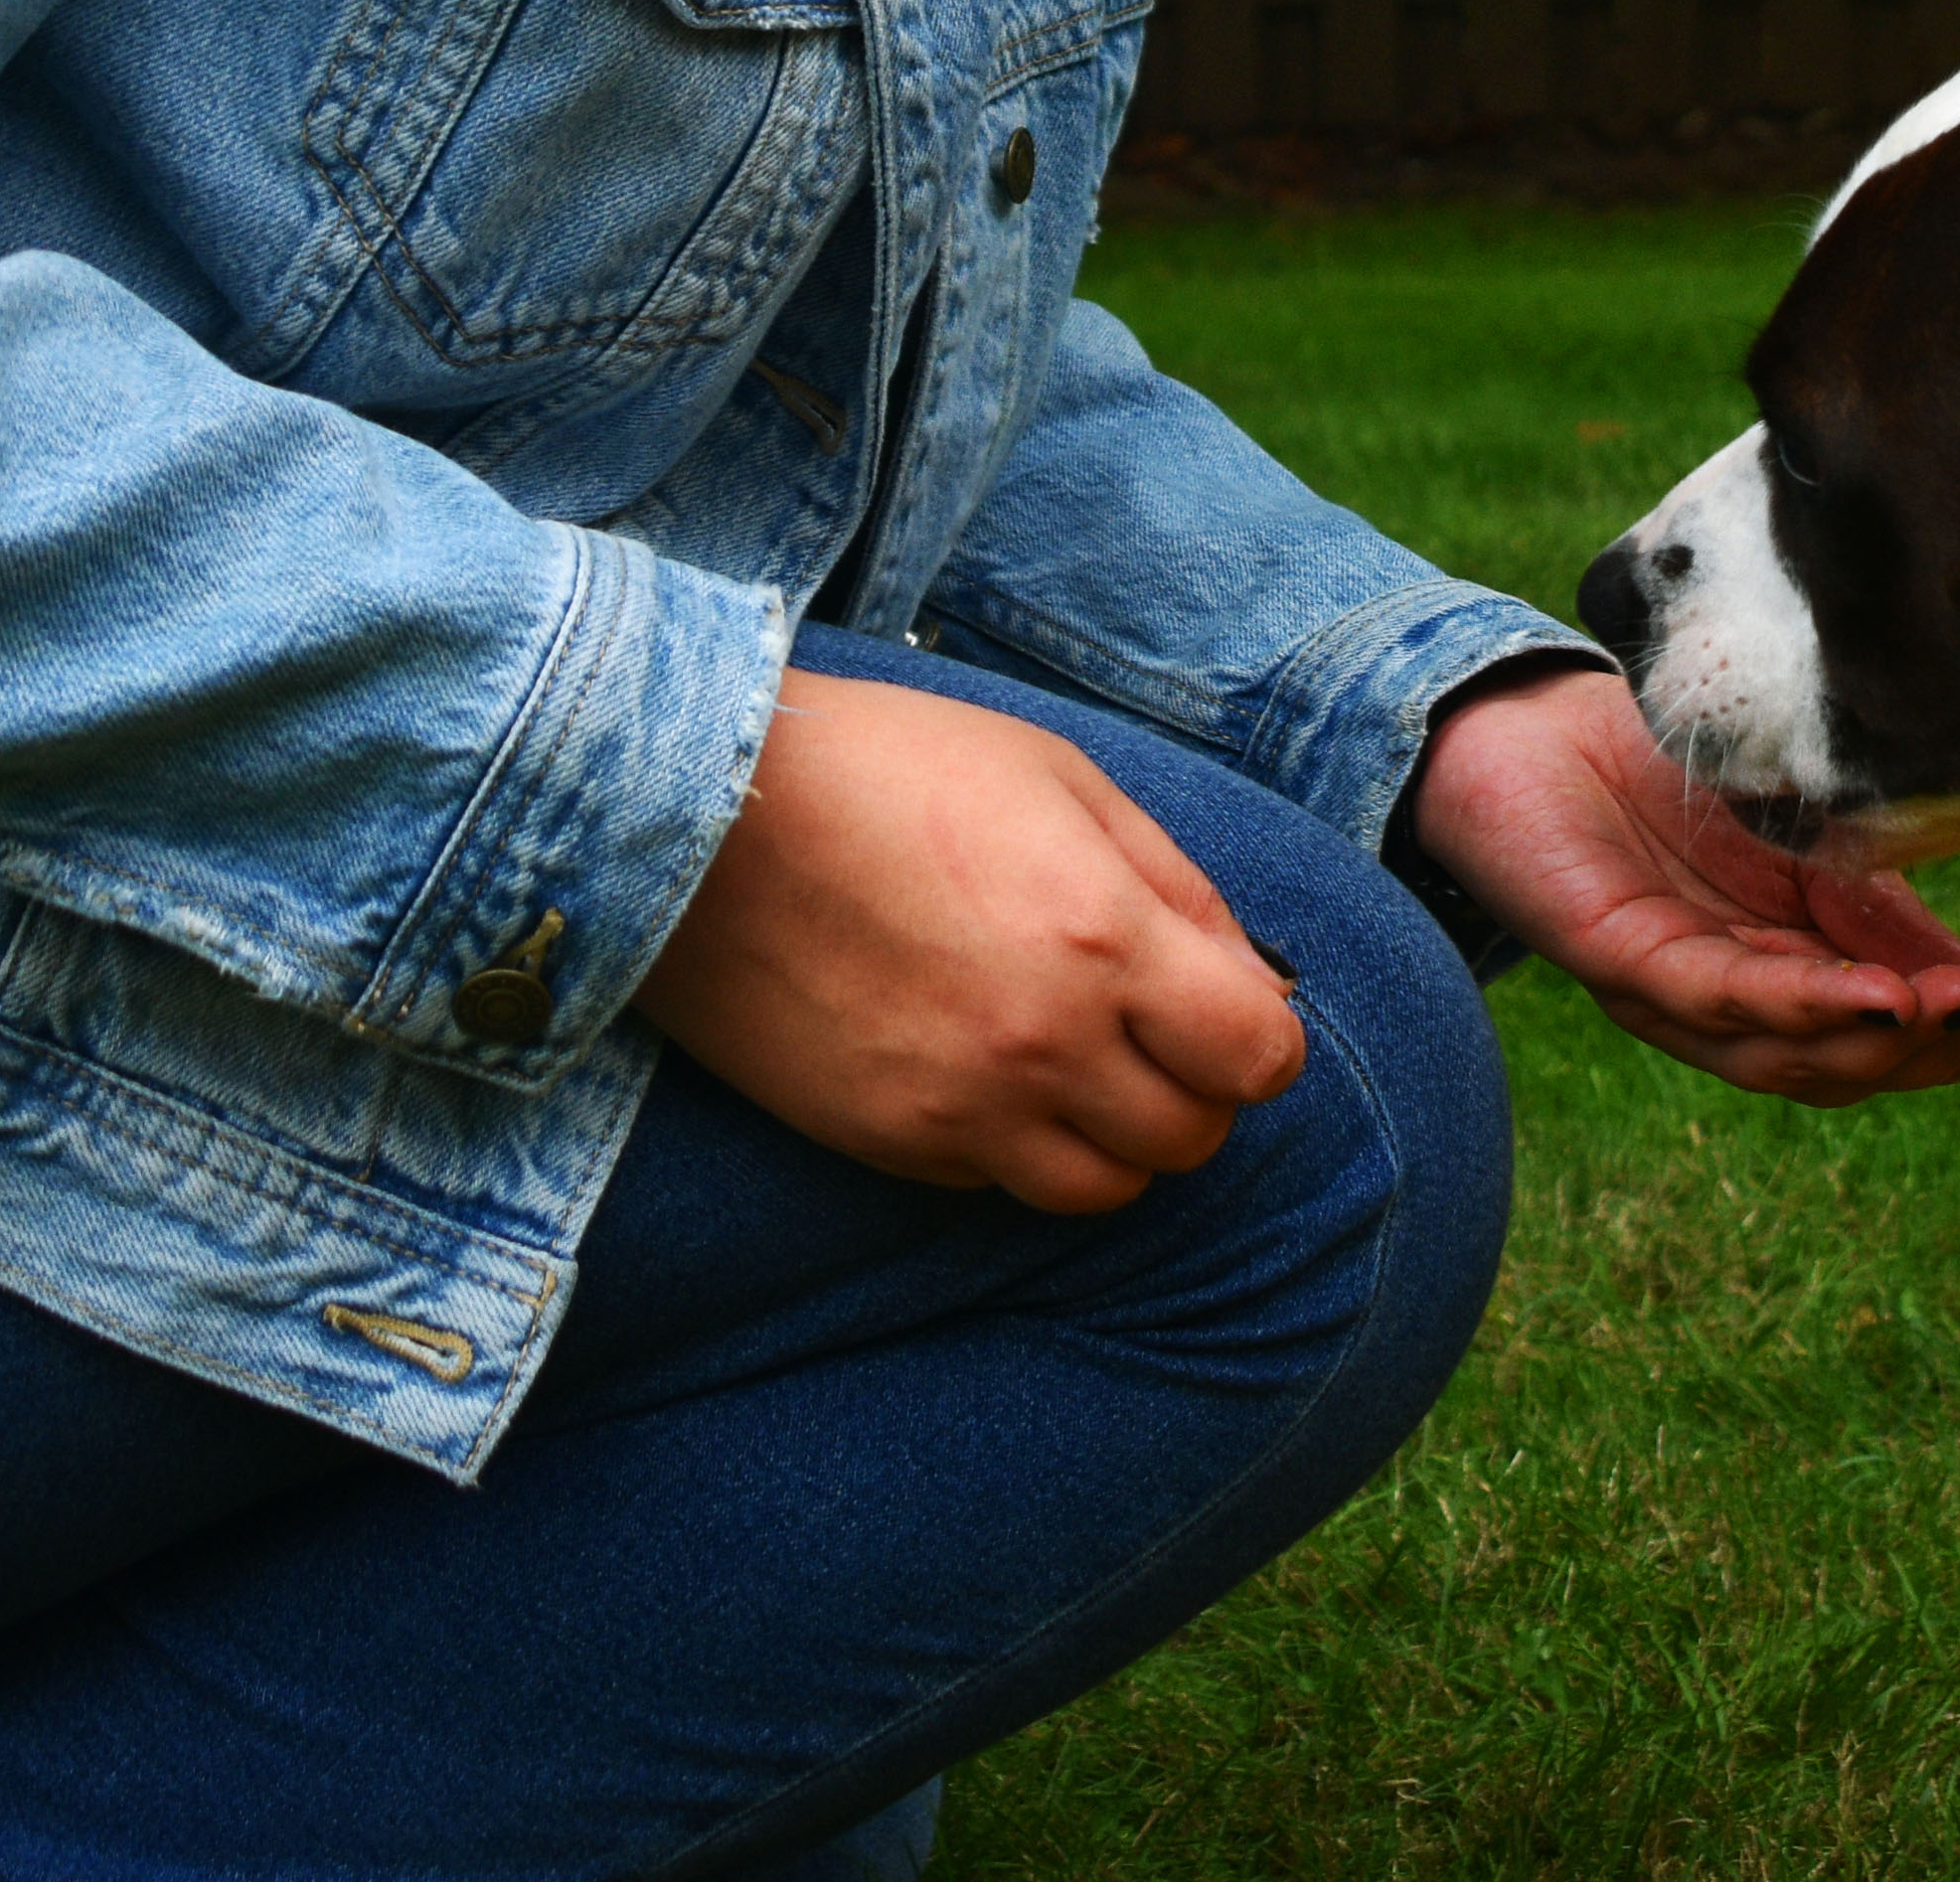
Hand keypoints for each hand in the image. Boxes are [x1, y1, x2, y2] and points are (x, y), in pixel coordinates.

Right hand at [634, 668, 1305, 1212]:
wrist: (697, 818)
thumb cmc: (889, 768)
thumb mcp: (1061, 779)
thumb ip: (1176, 886)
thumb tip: (1257, 981)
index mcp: (1102, 935)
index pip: (1258, 1056)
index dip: (1262, 1039)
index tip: (1230, 1009)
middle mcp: (1044, 1042)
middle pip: (1191, 1139)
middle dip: (1196, 1089)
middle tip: (1155, 1032)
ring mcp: (960, 1107)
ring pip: (1103, 1191)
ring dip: (1116, 1138)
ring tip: (1078, 1065)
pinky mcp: (888, 1142)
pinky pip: (997, 1186)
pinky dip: (1018, 1146)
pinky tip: (984, 1068)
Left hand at [1408, 659, 1959, 1103]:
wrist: (1530, 717)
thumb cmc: (1662, 774)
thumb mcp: (1807, 840)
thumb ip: (1877, 910)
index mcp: (1766, 974)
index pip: (1867, 1035)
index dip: (1951, 1041)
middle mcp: (1717, 1000)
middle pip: (1830, 1064)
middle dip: (1929, 1053)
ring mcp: (1664, 988)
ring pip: (1779, 1055)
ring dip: (1876, 1044)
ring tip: (1956, 1018)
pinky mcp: (1616, 957)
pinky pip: (1718, 997)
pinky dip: (1804, 1004)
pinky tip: (1877, 998)